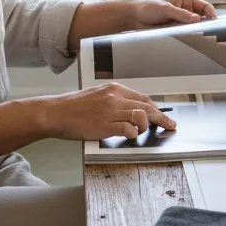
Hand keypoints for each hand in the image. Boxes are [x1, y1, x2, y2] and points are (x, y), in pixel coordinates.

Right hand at [47, 83, 175, 140]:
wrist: (55, 113)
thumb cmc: (74, 107)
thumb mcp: (97, 95)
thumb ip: (115, 100)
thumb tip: (132, 109)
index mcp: (114, 89)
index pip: (143, 98)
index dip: (155, 108)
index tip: (161, 115)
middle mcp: (115, 98)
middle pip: (147, 107)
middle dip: (161, 118)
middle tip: (170, 126)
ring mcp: (111, 111)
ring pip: (141, 117)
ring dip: (145, 127)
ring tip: (141, 132)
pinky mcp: (105, 126)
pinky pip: (128, 130)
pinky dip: (132, 134)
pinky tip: (129, 136)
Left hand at [124, 0, 217, 29]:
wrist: (134, 17)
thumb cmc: (147, 7)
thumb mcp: (165, 8)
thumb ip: (181, 14)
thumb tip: (197, 19)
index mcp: (186, 1)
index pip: (205, 7)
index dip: (211, 14)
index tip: (212, 22)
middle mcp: (186, 11)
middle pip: (203, 18)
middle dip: (205, 25)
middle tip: (205, 32)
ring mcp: (181, 21)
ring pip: (195, 28)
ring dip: (196, 32)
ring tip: (195, 36)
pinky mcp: (175, 30)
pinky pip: (186, 35)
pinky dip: (188, 37)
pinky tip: (187, 40)